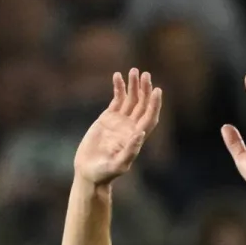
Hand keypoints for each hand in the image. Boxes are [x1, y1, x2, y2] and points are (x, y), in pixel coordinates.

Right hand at [73, 69, 162, 186]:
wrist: (89, 171)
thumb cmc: (105, 173)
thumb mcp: (118, 165)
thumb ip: (130, 151)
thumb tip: (141, 133)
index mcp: (137, 137)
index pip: (150, 116)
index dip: (154, 104)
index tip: (156, 90)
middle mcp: (131, 127)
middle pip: (142, 104)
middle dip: (145, 89)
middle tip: (145, 75)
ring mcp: (120, 121)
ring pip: (131, 99)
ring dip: (133, 85)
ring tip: (133, 71)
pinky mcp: (108, 117)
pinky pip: (117, 99)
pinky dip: (118, 87)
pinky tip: (118, 76)